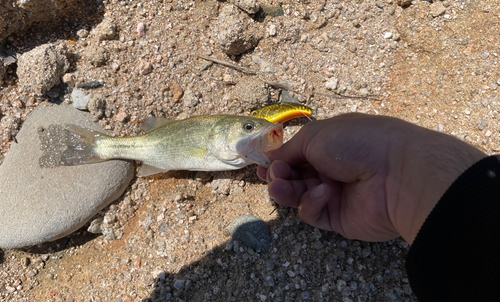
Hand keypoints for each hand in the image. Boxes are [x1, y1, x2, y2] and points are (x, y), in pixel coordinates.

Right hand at [258, 113, 485, 243]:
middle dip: (278, 176)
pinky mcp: (338, 218)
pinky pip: (313, 213)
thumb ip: (290, 148)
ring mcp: (334, 194)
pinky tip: (323, 194)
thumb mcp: (317, 134)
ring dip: (286, 190)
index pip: (295, 155)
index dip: (277, 160)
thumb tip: (270, 156)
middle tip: (274, 176)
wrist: (397, 173)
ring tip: (282, 186)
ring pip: (298, 196)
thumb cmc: (357, 143)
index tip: (261, 164)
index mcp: (329, 145)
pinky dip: (312, 203)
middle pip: (293, 176)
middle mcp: (330, 169)